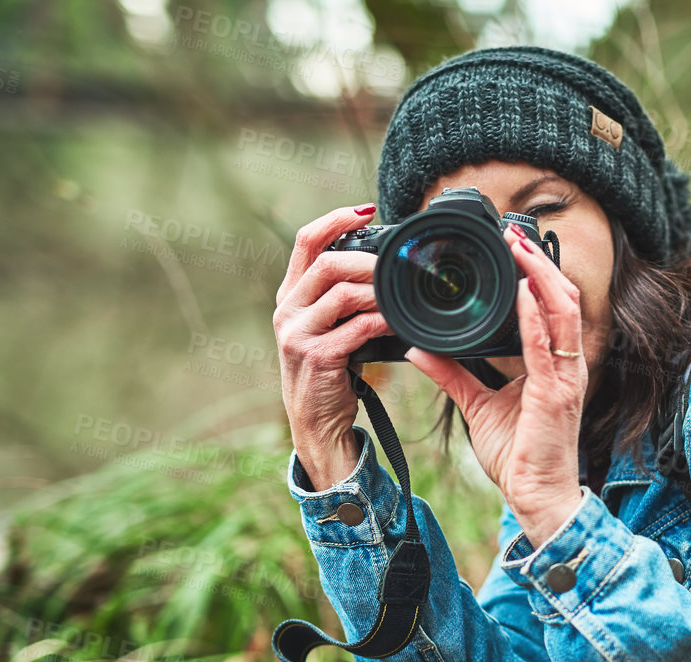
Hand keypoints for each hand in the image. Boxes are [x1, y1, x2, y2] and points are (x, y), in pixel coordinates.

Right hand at [273, 202, 394, 488]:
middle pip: (328, 263)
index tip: (367, 209)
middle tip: (398, 267)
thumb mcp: (328, 328)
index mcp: (290, 296)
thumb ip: (344, 300)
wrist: (316, 424)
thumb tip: (385, 270)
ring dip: (379, 291)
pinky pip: (356, 328)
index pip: (305, 241)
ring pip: (342, 293)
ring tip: (402, 296)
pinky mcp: (317, 357)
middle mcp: (288, 310)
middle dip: (369, 261)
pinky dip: (382, 321)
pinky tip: (398, 323)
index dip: (336, 219)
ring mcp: (298, 334)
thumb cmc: (331, 373)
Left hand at [405, 224, 588, 544]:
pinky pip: (546, 346)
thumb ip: (452, 374)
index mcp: (552, 364)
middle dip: (540, 262)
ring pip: (564, 311)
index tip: (511, 247)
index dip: (536, 274)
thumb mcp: (478, 406)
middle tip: (513, 234)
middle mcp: (566, 365)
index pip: (552, 307)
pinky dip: (535, 315)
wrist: (536, 496)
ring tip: (519, 247)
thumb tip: (420, 349)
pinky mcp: (556, 394)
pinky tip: (522, 291)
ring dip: (541, 275)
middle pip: (563, 298)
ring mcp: (566, 378)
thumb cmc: (519, 455)